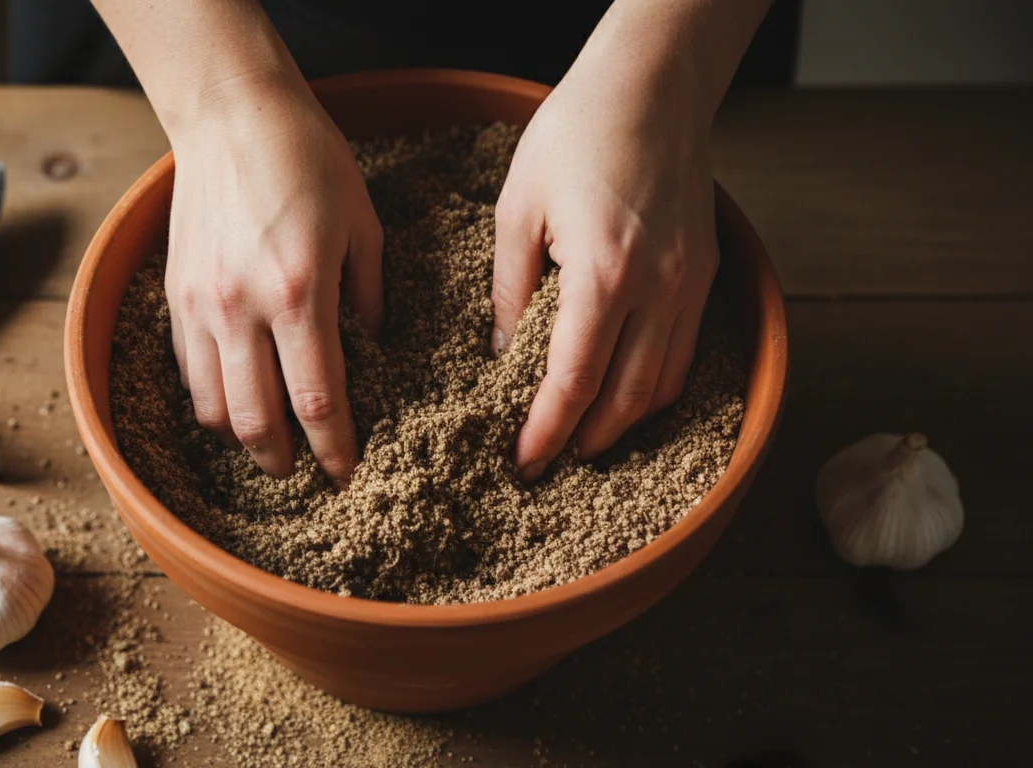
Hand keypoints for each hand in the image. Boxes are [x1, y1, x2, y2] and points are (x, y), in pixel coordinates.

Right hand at [165, 76, 382, 482]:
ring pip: (211, 407)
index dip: (333, 448)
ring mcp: (199, 305)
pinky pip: (187, 372)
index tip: (346, 471)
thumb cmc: (307, 159)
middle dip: (284, 459)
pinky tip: (236, 396)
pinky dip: (211, 399)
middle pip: (256, 421)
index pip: (317, 400)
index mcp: (298, 292)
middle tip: (305, 468)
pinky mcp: (174, 296)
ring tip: (269, 440)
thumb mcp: (362, 223)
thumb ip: (368, 295)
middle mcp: (241, 309)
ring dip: (243, 437)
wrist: (230, 115)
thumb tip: (372, 348)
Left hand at [493, 60, 719, 481]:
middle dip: (585, 441)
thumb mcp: (517, 211)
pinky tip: (624, 392)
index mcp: (604, 275)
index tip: (523, 461)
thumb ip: (511, 292)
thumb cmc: (576, 135)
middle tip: (548, 461)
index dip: (546, 431)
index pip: (574, 382)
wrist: (652, 85)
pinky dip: (655, 386)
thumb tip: (503, 355)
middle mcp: (659, 288)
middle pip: (625, 399)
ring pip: (663, 384)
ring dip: (623, 422)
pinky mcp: (707, 271)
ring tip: (583, 437)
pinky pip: (685, 351)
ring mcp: (692, 282)